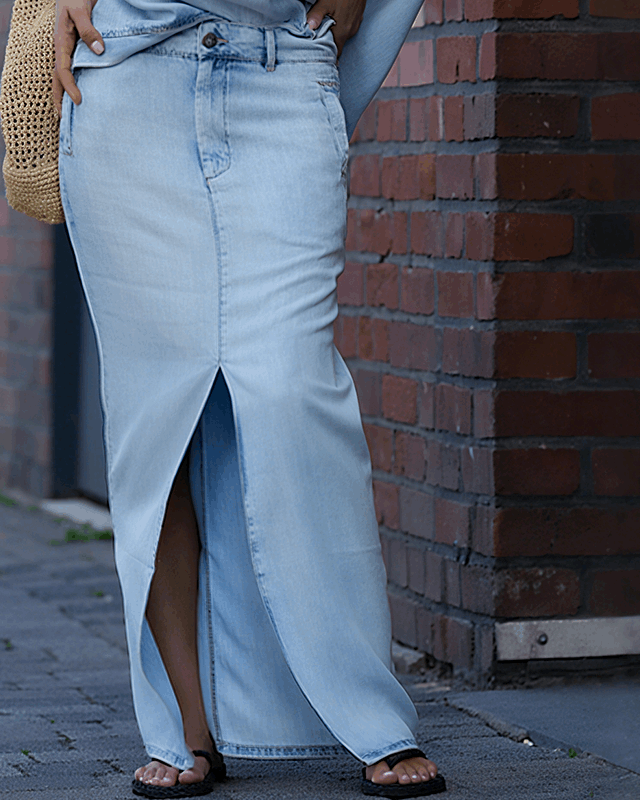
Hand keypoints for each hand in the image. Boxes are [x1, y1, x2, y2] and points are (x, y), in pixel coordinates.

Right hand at [53, 0, 103, 115]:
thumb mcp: (81, 9)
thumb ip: (89, 29)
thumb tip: (100, 50)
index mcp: (62, 42)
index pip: (62, 71)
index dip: (69, 87)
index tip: (79, 101)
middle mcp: (63, 50)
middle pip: (58, 79)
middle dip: (60, 98)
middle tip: (64, 119)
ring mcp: (69, 51)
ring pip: (64, 76)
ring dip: (65, 94)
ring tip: (70, 113)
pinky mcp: (76, 49)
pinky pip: (73, 70)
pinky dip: (74, 84)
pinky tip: (80, 95)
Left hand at [307, 0, 366, 57]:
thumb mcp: (326, 2)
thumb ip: (317, 15)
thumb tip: (308, 27)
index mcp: (342, 32)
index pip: (336, 53)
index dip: (328, 56)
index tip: (321, 58)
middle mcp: (350, 32)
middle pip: (338, 44)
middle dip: (329, 45)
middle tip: (318, 42)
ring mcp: (355, 25)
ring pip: (343, 35)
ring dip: (335, 34)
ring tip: (326, 30)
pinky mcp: (358, 18)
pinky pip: (348, 27)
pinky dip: (341, 27)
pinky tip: (335, 20)